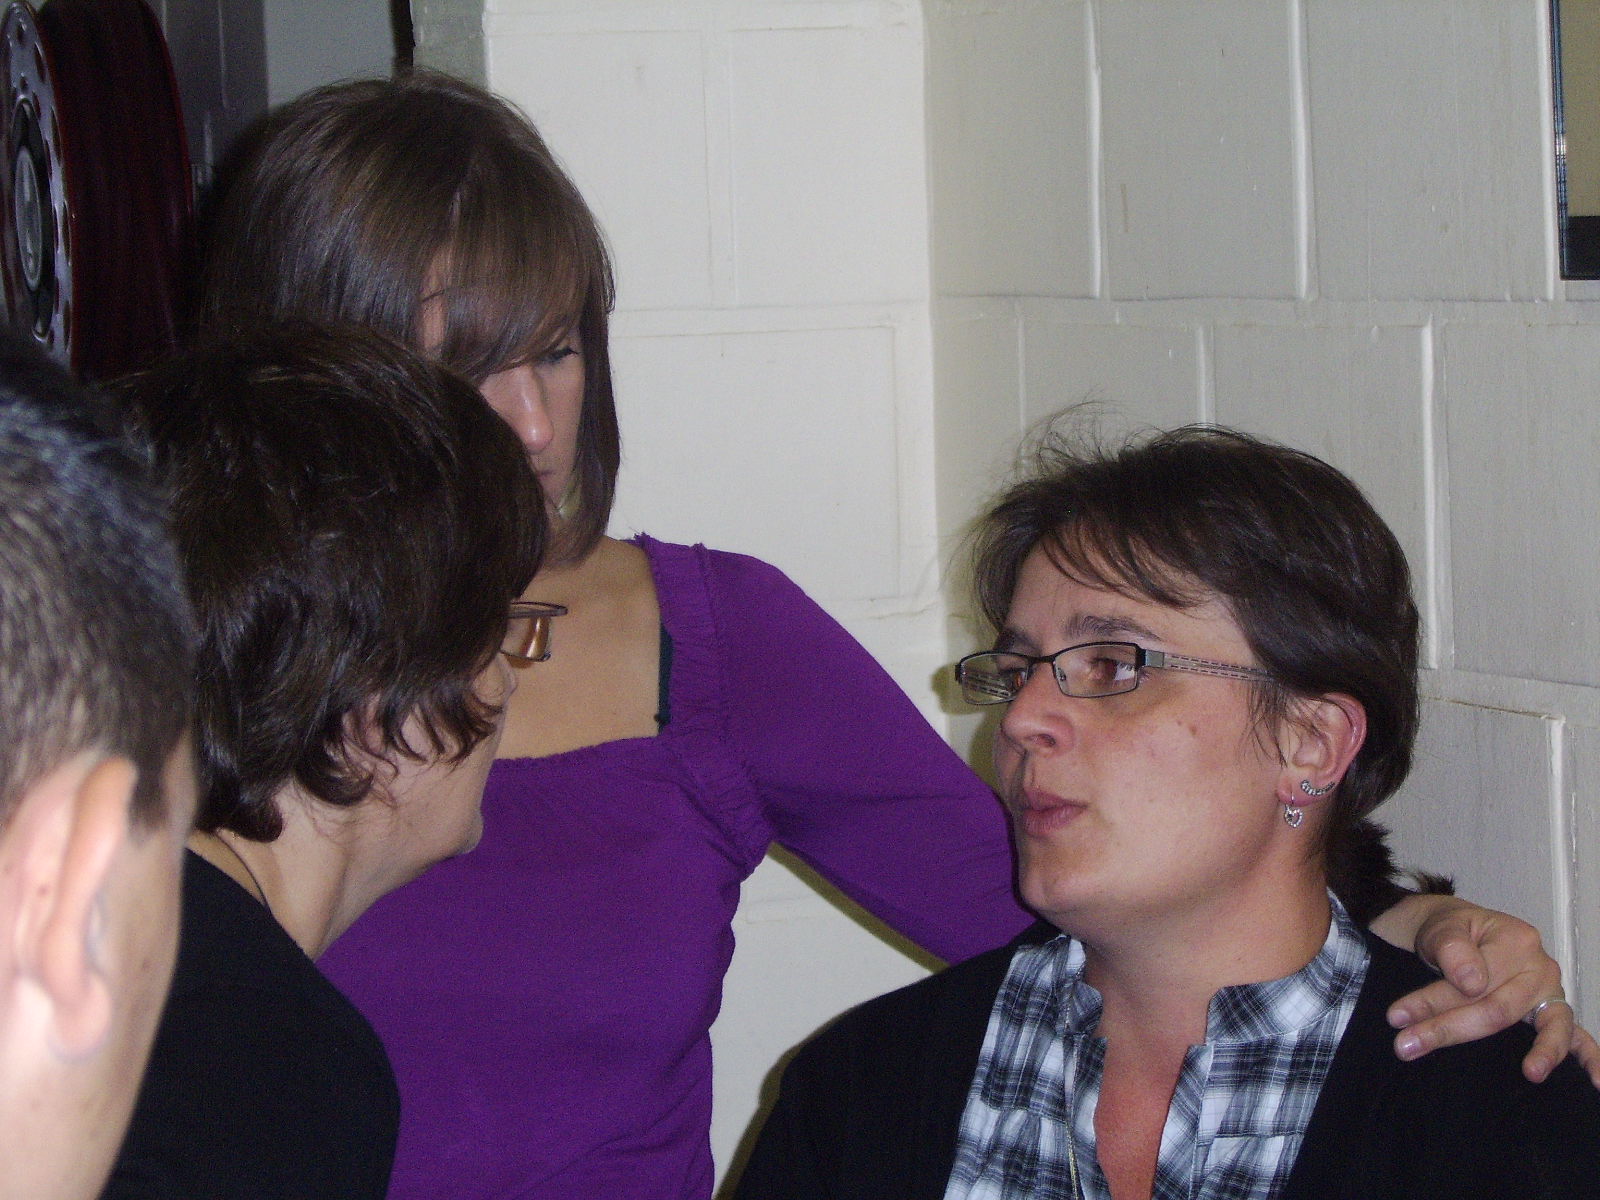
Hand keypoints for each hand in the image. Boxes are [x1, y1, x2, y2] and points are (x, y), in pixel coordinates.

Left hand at [1381, 895, 1597, 1084]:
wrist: (1458, 930)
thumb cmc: (1452, 931)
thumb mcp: (1442, 928)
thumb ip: (1452, 949)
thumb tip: (1473, 982)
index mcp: (1516, 940)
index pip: (1474, 982)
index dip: (1431, 1002)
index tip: (1396, 1018)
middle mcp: (1540, 967)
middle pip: (1499, 1009)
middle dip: (1449, 1029)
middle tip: (1405, 1045)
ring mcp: (1551, 992)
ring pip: (1543, 1027)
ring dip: (1536, 1053)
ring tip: (1529, 1073)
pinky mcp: (1554, 1012)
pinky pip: (1578, 1036)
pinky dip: (1590, 1059)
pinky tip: (1594, 1082)